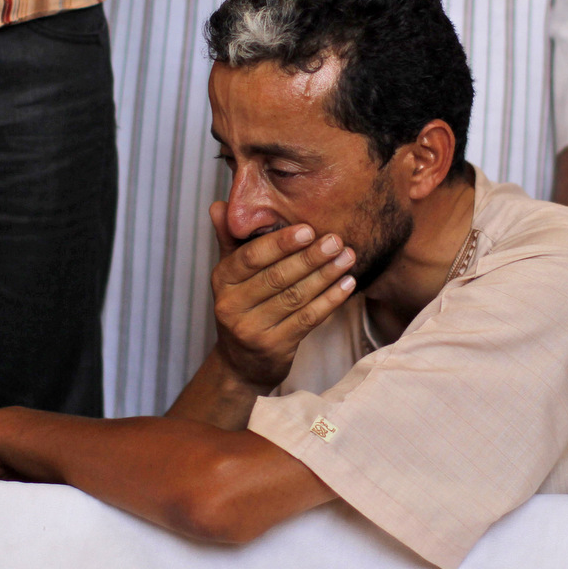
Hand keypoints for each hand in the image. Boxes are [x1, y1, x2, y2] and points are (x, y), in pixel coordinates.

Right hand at [208, 202, 356, 387]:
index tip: (308, 229)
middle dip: (310, 257)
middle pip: (276, 277)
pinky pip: (307, 319)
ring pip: (295, 297)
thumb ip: (230, 239)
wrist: (242, 363)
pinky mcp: (274, 347)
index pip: (251, 257)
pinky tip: (347, 284)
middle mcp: (231, 306)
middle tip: (336, 240)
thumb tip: (219, 205)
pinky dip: (330, 300)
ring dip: (325, 275)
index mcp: (222, 280)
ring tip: (348, 257)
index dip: (280, 243)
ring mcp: (251, 329)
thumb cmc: (243, 307)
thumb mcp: (231, 274)